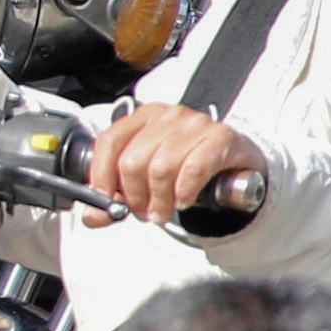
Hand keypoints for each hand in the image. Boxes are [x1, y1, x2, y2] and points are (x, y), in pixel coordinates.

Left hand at [89, 103, 266, 228]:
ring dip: (159, 200)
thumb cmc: (187, 165)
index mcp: (142, 117)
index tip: (106, 200)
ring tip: (162, 212)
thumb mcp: (148, 175)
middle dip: (133, 195)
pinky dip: (184, 192)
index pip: (109, 142)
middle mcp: (167, 115)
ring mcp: (195, 123)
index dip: (102, 175)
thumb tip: (94, 215)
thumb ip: (118, 193)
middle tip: (143, 212)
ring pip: (161, 168)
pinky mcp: (221, 137)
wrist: (236, 163)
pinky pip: (193, 169)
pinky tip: (184, 201)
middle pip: (133, 160)